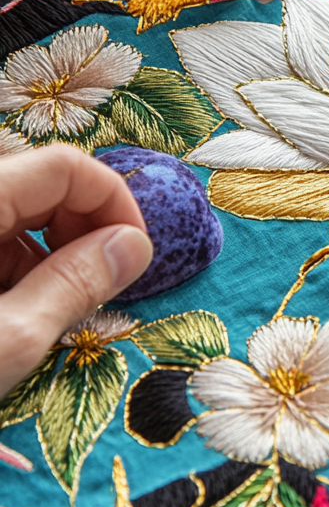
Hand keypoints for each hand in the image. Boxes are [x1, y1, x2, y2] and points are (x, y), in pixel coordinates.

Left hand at [0, 147, 151, 394]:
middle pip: (43, 185)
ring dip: (53, 257)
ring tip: (56, 316)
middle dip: (87, 231)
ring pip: (18, 216)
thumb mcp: (9, 340)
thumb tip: (135, 246)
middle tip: (104, 289)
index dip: (114, 202)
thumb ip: (75, 285)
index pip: (65, 166)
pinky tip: (18, 318)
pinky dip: (18, 271)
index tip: (137, 256)